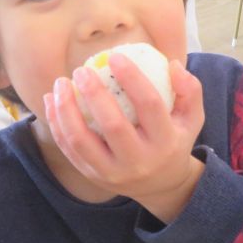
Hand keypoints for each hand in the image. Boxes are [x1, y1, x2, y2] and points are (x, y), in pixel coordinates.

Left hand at [44, 56, 204, 221]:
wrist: (161, 186)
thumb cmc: (174, 141)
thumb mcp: (191, 118)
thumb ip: (190, 90)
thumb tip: (173, 64)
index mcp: (165, 142)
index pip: (149, 106)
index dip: (132, 78)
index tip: (115, 56)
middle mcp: (139, 161)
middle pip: (113, 125)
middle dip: (94, 93)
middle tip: (81, 70)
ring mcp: (112, 172)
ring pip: (81, 141)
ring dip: (66, 109)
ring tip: (60, 83)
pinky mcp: (92, 176)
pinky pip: (68, 149)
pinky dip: (56, 123)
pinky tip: (52, 100)